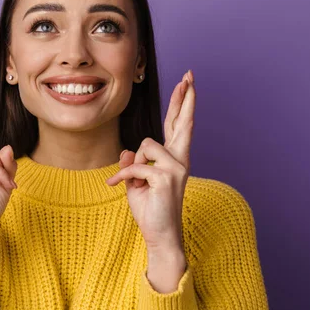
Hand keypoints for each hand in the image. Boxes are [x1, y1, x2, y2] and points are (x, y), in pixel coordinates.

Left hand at [106, 70, 195, 251]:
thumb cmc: (149, 209)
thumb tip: (127, 150)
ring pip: (145, 146)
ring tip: (134, 184)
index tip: (186, 83)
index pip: (177, 126)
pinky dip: (123, 178)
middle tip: (190, 74)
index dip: (181, 104)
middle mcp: (180, 160)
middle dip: (184, 97)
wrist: (158, 235)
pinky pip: (135, 166)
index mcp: (174, 159)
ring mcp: (176, 168)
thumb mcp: (134, 182)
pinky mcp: (166, 177)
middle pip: (182, 122)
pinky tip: (119, 187)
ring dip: (132, 165)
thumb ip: (132, 163)